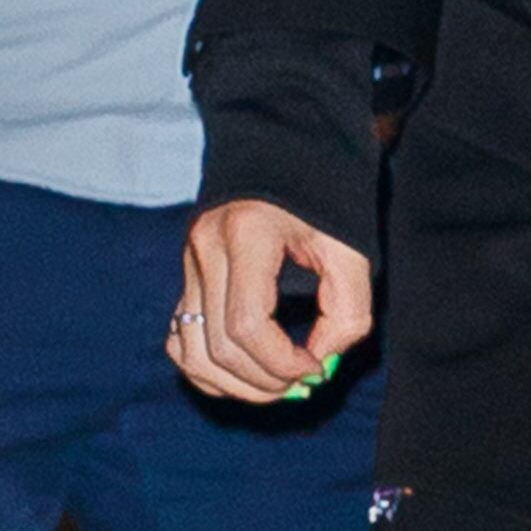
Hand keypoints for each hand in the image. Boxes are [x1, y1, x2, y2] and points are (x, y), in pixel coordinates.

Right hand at [171, 199, 370, 403]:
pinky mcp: (186, 271)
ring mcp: (189, 259)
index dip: (281, 362)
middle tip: (300, 386)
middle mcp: (207, 247)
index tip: (315, 369)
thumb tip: (321, 363)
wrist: (289, 144)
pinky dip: (207, 367)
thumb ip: (347, 307)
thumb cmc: (326, 193)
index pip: (247, 325)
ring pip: (190, 350)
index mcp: (247, 232)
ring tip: (275, 385)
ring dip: (232, 384)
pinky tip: (243, 373)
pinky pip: (180, 337)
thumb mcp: (350, 244)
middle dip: (261, 381)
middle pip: (218, 345)